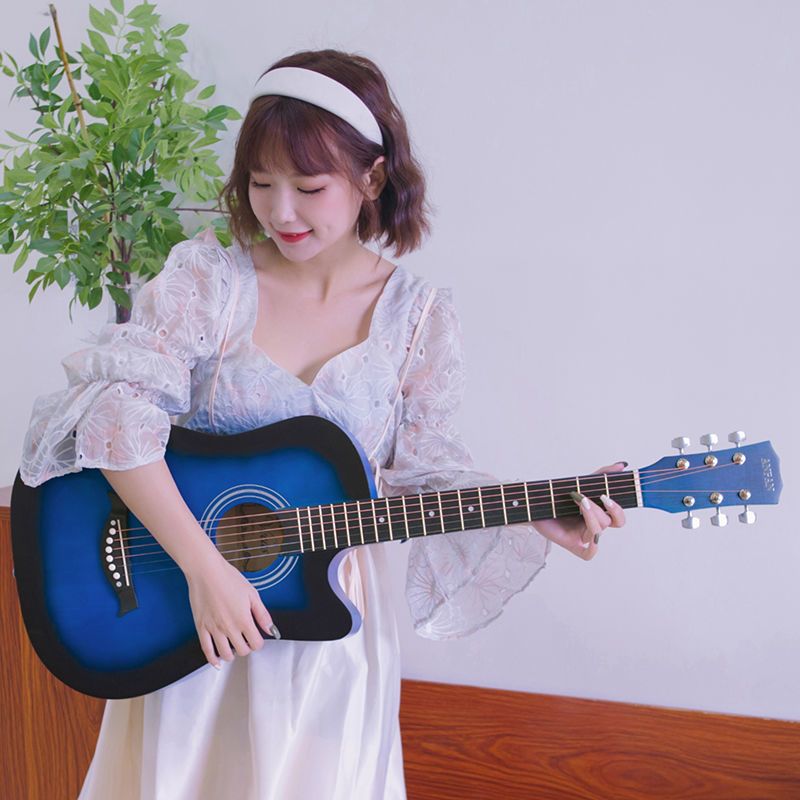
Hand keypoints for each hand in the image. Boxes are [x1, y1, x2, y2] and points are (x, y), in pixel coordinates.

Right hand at [184, 551, 276, 668]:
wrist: (206, 572)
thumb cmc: (228, 578)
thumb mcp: (252, 594)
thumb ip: (262, 614)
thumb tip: (270, 629)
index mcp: (244, 620)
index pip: (256, 644)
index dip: (259, 642)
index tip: (257, 638)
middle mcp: (229, 627)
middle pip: (242, 651)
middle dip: (246, 647)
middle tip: (245, 640)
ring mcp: (214, 629)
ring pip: (225, 654)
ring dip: (231, 654)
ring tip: (233, 647)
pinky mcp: (201, 627)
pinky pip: (206, 650)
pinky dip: (212, 659)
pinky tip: (217, 661)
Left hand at [531, 462, 627, 559]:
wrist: (532, 504)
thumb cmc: (556, 496)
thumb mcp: (580, 482)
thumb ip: (601, 475)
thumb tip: (622, 465)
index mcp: (597, 513)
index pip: (618, 517)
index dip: (618, 509)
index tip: (606, 495)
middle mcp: (592, 525)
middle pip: (612, 523)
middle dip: (609, 510)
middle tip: (601, 497)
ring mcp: (583, 536)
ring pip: (599, 531)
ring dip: (592, 514)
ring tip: (579, 499)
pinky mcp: (573, 545)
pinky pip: (589, 554)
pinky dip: (592, 548)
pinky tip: (588, 536)